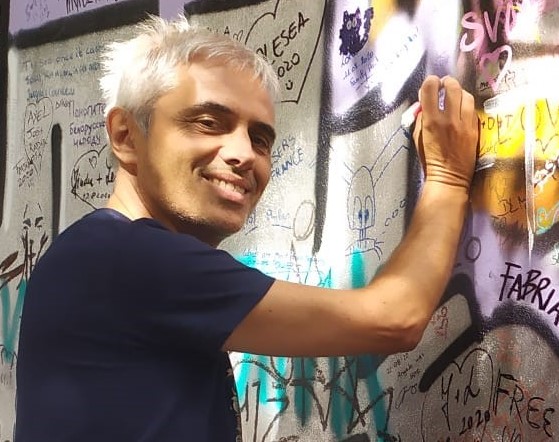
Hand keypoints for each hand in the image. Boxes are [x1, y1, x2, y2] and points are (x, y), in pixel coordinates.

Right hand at [413, 75, 478, 189]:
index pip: (430, 89)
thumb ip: (420, 118)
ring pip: (466, 95)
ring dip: (459, 91)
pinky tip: (462, 110)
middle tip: (444, 84)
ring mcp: (465, 123)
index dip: (430, 82)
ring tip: (455, 95)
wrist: (450, 178)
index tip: (430, 84)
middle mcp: (449, 119)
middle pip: (452, 87)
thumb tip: (423, 104)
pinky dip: (466, 105)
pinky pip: (473, 109)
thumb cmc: (429, 160)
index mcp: (431, 121)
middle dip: (447, 82)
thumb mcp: (418, 138)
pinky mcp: (475, 129)